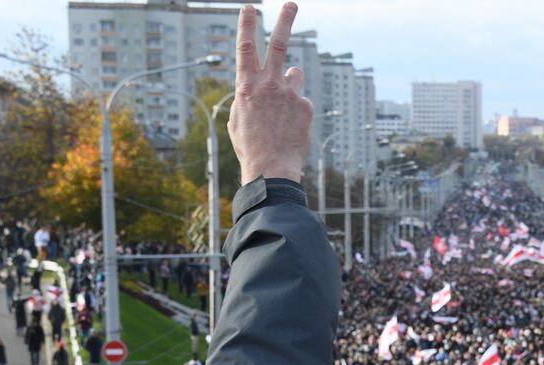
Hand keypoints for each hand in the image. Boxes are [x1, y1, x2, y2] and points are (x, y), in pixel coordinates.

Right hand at [229, 3, 311, 184]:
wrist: (272, 169)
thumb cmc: (250, 146)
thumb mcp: (238, 117)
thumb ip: (248, 95)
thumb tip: (260, 85)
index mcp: (246, 87)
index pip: (245, 48)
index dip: (246, 25)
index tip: (249, 7)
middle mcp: (269, 85)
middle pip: (279, 44)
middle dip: (285, 21)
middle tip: (291, 4)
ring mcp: (290, 94)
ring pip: (293, 75)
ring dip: (289, 84)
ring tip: (282, 110)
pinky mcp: (305, 106)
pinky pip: (301, 99)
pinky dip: (297, 109)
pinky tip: (291, 127)